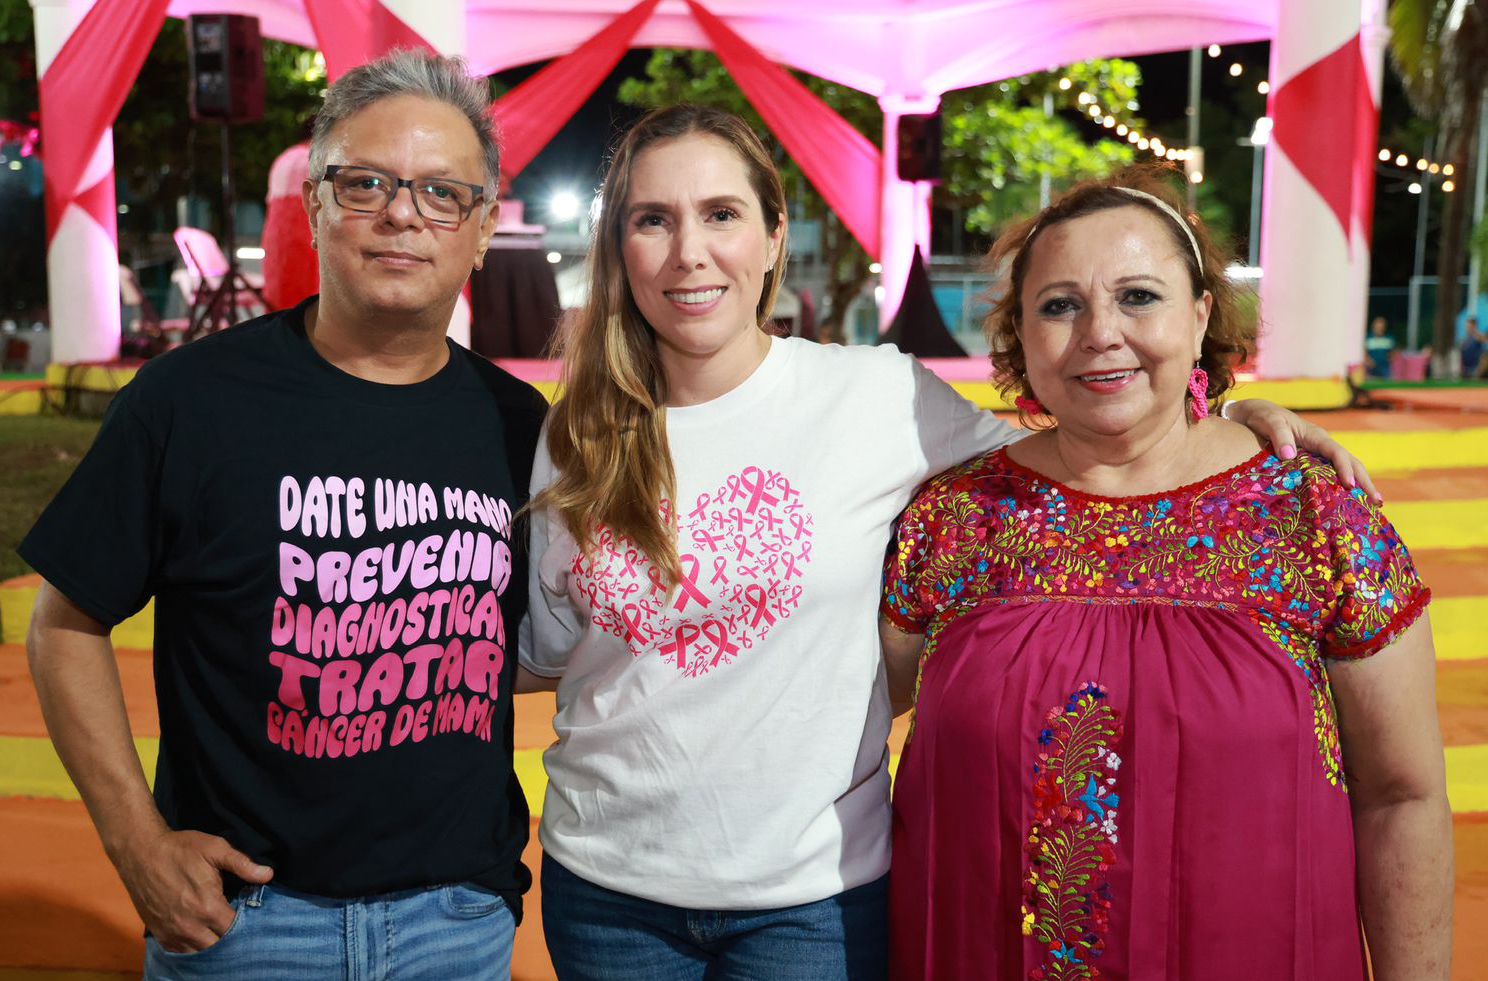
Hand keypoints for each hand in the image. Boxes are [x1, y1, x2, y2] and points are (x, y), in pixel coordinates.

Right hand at [114, 828, 272, 952]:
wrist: (141, 853)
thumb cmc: (180, 848)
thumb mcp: (215, 848)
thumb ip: (242, 864)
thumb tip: (268, 875)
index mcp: (208, 907)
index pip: (237, 929)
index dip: (247, 924)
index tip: (252, 916)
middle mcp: (191, 926)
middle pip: (221, 946)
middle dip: (232, 938)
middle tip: (238, 924)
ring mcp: (173, 933)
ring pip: (202, 953)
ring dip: (214, 945)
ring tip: (221, 931)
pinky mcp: (160, 934)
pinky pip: (182, 953)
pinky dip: (194, 949)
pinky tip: (203, 936)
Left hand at [1225, 399, 1380, 501]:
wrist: (1252, 414)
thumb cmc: (1261, 416)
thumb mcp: (1268, 422)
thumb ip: (1279, 436)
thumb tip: (1290, 455)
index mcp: (1315, 435)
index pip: (1336, 452)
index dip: (1344, 468)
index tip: (1350, 486)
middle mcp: (1321, 445)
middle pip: (1350, 462)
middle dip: (1364, 481)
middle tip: (1377, 502)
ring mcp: (1318, 453)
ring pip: (1345, 468)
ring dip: (1359, 485)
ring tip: (1373, 506)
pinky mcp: (1311, 462)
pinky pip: (1330, 475)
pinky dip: (1341, 488)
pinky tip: (1346, 504)